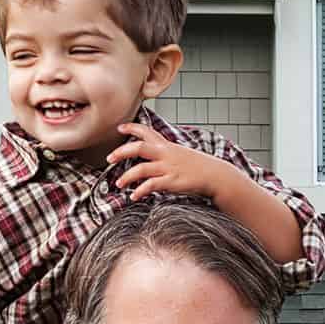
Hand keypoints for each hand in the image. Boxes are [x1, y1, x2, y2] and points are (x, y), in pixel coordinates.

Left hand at [106, 119, 248, 203]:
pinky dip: (140, 190)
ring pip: (141, 168)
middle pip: (139, 148)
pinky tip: (134, 196)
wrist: (216, 175)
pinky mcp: (172, 182)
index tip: (120, 128)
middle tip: (109, 158)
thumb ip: (164, 153)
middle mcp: (166, 154)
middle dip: (121, 152)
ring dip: (127, 176)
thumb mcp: (180, 154)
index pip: (147, 132)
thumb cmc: (197, 166)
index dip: (132, 128)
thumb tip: (150, 158)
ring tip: (118, 184)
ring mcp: (168, 168)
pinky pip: (151, 185)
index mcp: (167, 146)